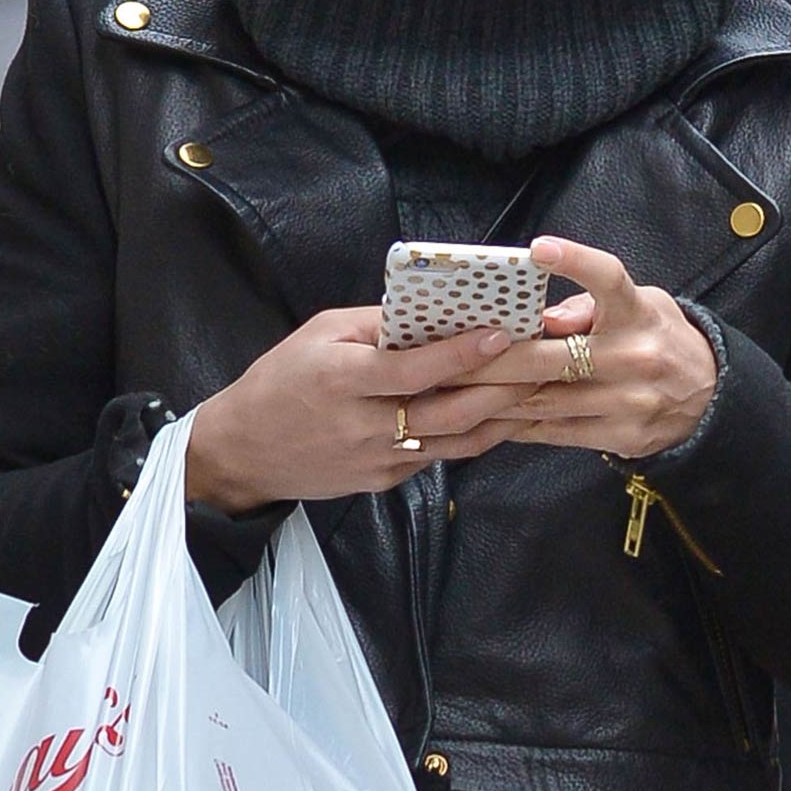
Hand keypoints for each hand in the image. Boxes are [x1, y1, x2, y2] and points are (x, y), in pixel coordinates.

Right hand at [185, 307, 535, 511]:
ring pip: (456, 440)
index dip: (462, 353)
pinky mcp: (385, 481)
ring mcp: (378, 460)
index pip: (414, 369)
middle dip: (504, 387)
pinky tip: (502, 415)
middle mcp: (364, 426)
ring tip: (540, 389)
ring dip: (503, 416)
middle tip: (546, 362)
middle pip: (450, 410)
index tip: (502, 333)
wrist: (244, 451)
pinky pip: (440, 455)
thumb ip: (375, 324)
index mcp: (342, 381)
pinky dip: (475, 435)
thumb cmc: (281, 380)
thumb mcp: (318, 335)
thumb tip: (433, 309)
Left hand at [455, 237, 717, 456]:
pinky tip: (485, 417)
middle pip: (552, 359)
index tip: (540, 249)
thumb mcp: (640, 305)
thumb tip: (541, 318)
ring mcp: (628, 403)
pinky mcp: (620, 438)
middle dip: (495, 359)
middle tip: (448, 355)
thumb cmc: (658, 338)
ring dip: (494, 397)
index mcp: (638, 314)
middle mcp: (635, 358)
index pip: (609, 280)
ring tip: (451, 389)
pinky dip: (517, 424)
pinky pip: (555, 432)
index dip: (576, 263)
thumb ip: (589, 305)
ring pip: (546, 401)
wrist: (711, 399)